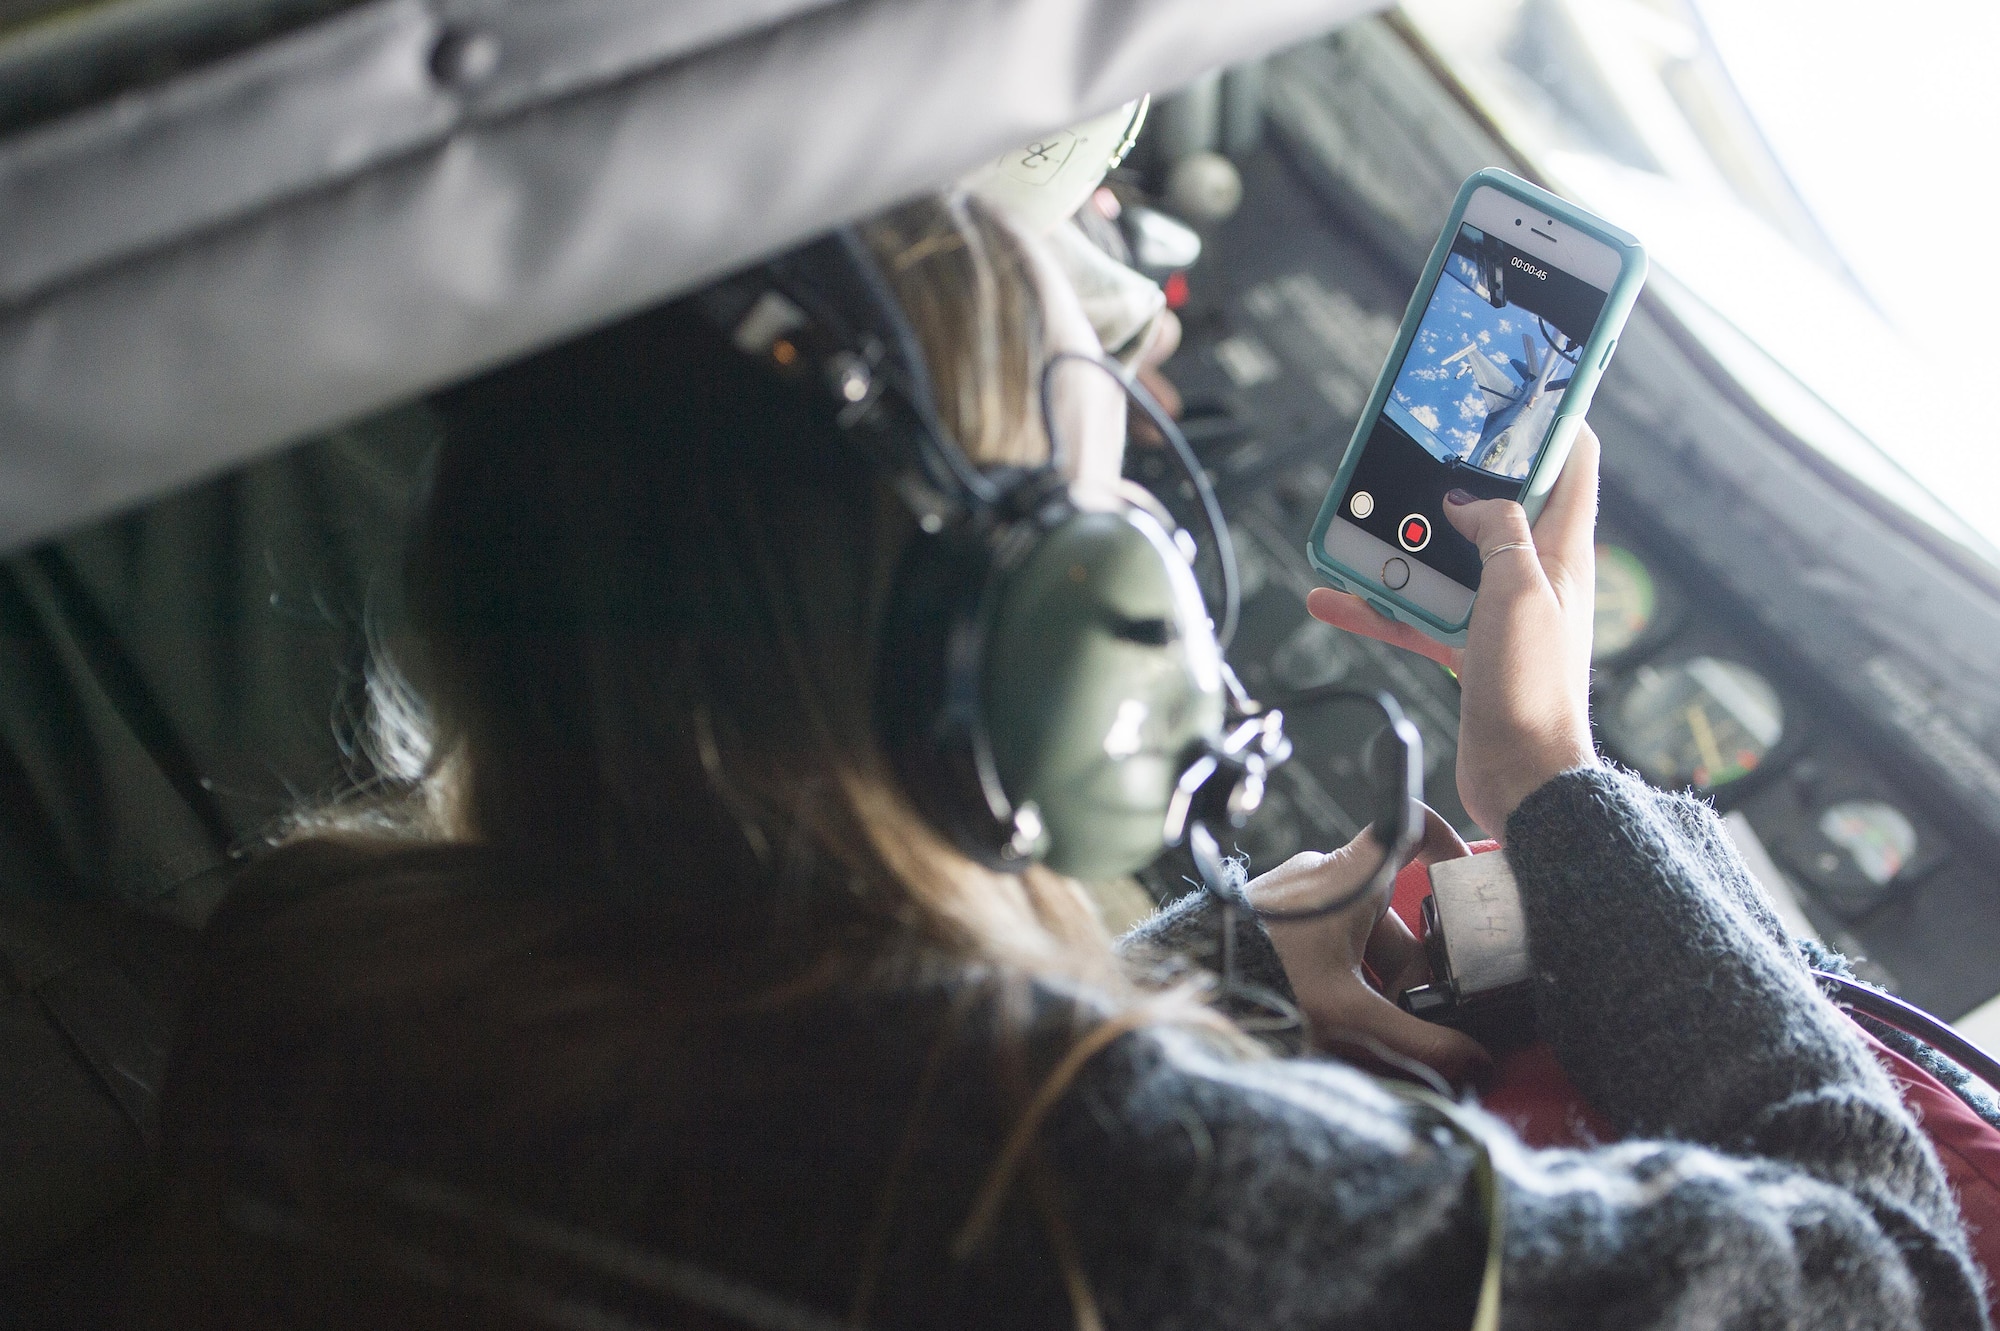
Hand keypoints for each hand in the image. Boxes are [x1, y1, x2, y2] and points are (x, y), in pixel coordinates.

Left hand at [1248, 806, 1490, 1085]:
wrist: (1186, 980)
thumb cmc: (1267, 979)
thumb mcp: (1351, 1015)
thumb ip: (1420, 1041)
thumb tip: (1476, 1060)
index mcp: (1356, 875)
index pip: (1414, 827)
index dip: (1448, 844)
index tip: (1466, 879)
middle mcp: (1328, 872)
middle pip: (1394, 914)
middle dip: (1408, 972)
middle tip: (1407, 1019)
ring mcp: (1298, 892)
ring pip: (1360, 935)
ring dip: (1373, 981)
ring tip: (1362, 1031)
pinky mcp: (1274, 916)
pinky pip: (1325, 940)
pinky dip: (1339, 976)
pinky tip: (1331, 1020)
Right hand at [1305, 425, 1602, 834]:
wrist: (1522, 777)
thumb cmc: (1533, 685)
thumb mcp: (1520, 587)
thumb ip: (1498, 531)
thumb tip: (1469, 502)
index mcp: (1561, 552)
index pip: (1572, 466)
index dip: (1553, 422)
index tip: (1519, 392)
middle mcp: (1534, 575)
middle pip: (1497, 507)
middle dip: (1455, 478)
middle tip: (1418, 448)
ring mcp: (1499, 613)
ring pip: (1445, 560)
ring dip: (1399, 545)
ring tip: (1359, 524)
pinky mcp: (1468, 648)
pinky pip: (1416, 614)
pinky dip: (1378, 606)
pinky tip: (1332, 598)